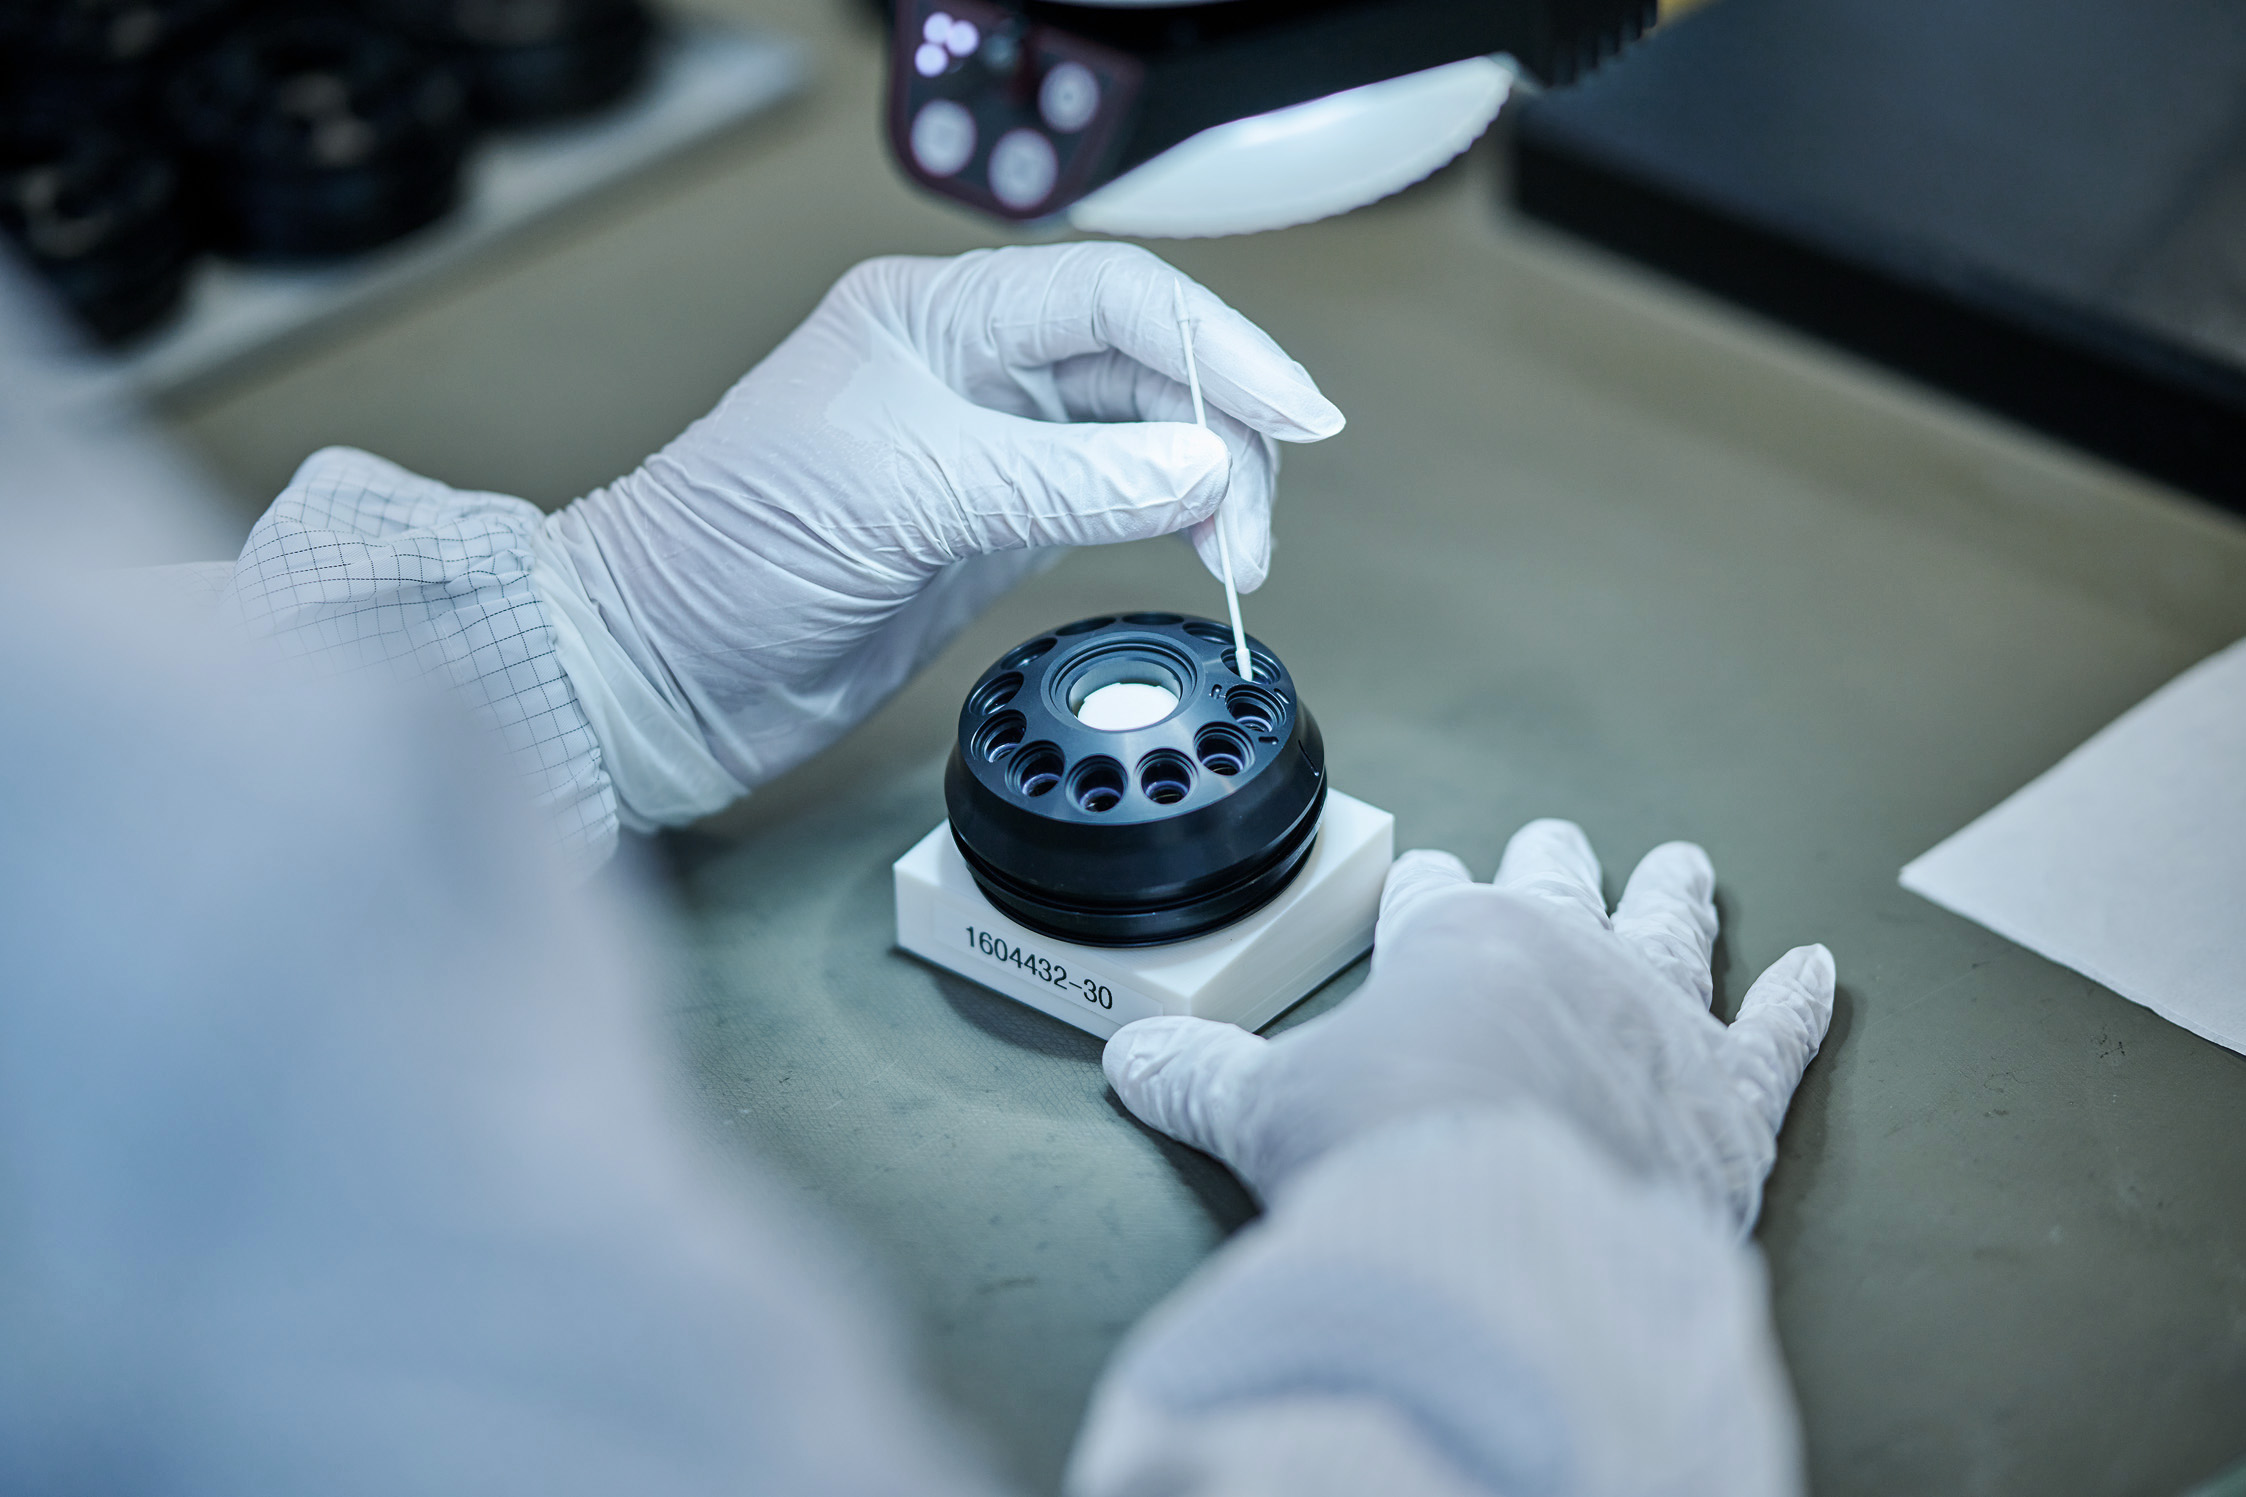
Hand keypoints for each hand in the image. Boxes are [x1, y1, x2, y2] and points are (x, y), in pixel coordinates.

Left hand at [545, 243, 1342, 793]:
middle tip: (1249, 527)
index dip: (1217, 346)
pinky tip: (1200, 547)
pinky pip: (1116, 503)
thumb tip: (1199, 468)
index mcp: (936, 318)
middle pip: (1146, 369)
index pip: (1113, 298)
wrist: (662, 669)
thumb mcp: (904, 493)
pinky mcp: (995, 528)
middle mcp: (971, 373)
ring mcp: (989, 453)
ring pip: (1143, 438)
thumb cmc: (724, 552)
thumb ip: (1063, 480)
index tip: (1292, 413)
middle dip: (1221, 433)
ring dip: (1207, 488)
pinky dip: (1172, 523)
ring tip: (1234, 556)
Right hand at [1103, 819, 1834, 1233]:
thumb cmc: (1380, 1154)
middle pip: (1558, 883)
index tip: (1425, 891)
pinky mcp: (1733, 1099)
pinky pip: (1779, 1033)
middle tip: (1547, 844)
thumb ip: (1198, 1077)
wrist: (1494, 1242)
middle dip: (1550, 863)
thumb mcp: (1262, 1109)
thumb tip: (1130, 1057)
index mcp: (1455, 941)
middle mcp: (1565, 956)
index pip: (1434, 900)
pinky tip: (1823, 969)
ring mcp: (1658, 1021)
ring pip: (1673, 929)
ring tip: (1681, 862)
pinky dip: (1801, 1003)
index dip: (1425, 898)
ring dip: (1674, 894)